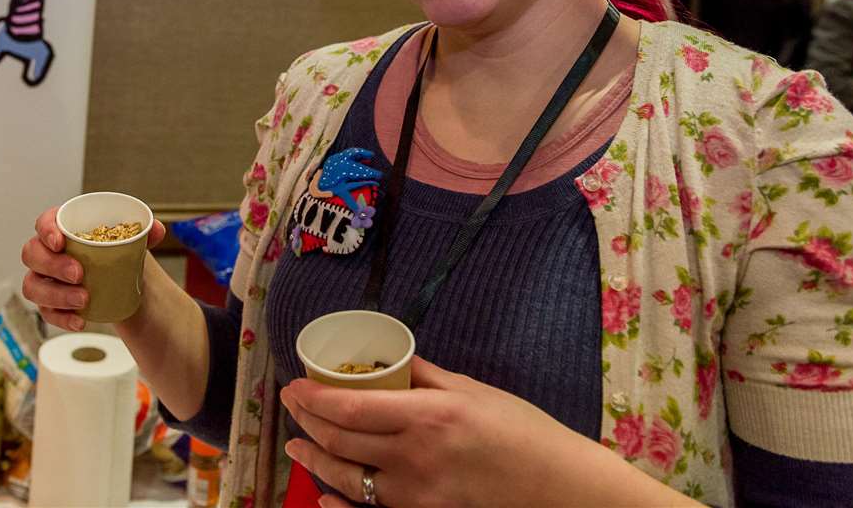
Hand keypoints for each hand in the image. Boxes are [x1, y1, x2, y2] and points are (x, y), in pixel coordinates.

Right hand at [20, 206, 165, 330]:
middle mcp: (46, 252)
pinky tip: (80, 320)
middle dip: (53, 265)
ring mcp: (44, 279)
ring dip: (56, 294)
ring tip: (83, 299)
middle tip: (79, 273)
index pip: (43, 223)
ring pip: (32, 286)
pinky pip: (45, 312)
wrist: (119, 280)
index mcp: (62, 228)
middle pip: (32, 254)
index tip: (60, 241)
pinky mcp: (48, 303)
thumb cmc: (114, 252)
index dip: (46, 230)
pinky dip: (62, 318)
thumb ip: (145, 233)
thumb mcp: (130, 240)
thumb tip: (157, 230)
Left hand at [281, 357, 691, 507]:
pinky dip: (342, 506)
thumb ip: (424, 376)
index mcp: (428, 415)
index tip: (293, 384)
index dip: (313, 396)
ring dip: (314, 461)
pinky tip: (323, 499)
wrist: (561, 488)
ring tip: (296, 444)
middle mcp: (415, 457)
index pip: (350, 407)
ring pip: (348, 479)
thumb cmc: (523, 431)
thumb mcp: (472, 391)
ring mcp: (418, 495)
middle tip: (292, 405)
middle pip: (341, 442)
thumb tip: (387, 359)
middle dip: (307, 421)